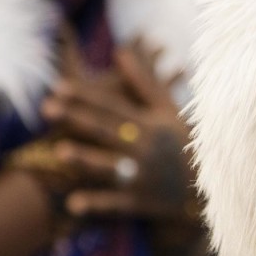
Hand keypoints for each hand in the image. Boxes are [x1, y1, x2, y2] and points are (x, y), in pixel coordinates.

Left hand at [37, 40, 195, 221]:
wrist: (208, 188)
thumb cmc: (183, 143)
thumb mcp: (169, 111)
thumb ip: (144, 83)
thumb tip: (120, 51)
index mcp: (149, 124)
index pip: (112, 107)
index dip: (86, 96)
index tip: (58, 87)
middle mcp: (145, 148)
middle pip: (106, 131)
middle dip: (76, 119)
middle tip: (46, 109)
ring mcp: (144, 176)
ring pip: (111, 166)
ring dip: (86, 159)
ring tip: (59, 151)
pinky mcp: (142, 203)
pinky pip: (116, 204)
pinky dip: (96, 204)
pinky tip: (72, 204)